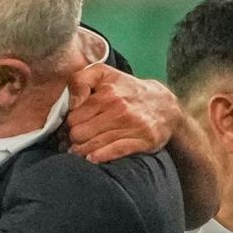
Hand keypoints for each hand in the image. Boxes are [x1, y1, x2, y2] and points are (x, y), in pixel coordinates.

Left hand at [66, 64, 180, 162]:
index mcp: (107, 92)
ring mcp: (132, 125)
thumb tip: (71, 103)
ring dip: (82, 151)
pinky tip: (92, 158)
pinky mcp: (143, 140)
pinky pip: (115, 151)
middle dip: (73, 139)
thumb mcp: (104, 74)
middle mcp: (119, 108)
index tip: (69, 128)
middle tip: (74, 141)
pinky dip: (100, 156)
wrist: (164, 106)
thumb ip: (80, 80)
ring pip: (94, 145)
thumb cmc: (127, 90)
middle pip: (79, 133)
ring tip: (79, 151)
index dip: (68, 125)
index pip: (73, 117)